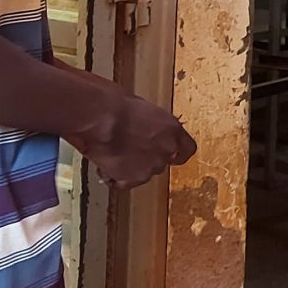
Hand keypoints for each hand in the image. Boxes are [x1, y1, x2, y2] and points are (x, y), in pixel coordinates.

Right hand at [71, 75, 196, 187]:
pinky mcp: (130, 180)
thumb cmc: (116, 105)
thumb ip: (149, 120)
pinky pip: (124, 183)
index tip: (171, 152)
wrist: (100, 119)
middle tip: (130, 147)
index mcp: (172, 129)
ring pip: (144, 173)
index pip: (187, 149)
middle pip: (163, 161)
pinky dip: (115, 178)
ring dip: (131, 167)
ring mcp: (149, 168)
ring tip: (113, 154)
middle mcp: (166, 150)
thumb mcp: (141, 106)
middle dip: (148, 156)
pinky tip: (104, 167)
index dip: (177, 151)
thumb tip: (142, 122)